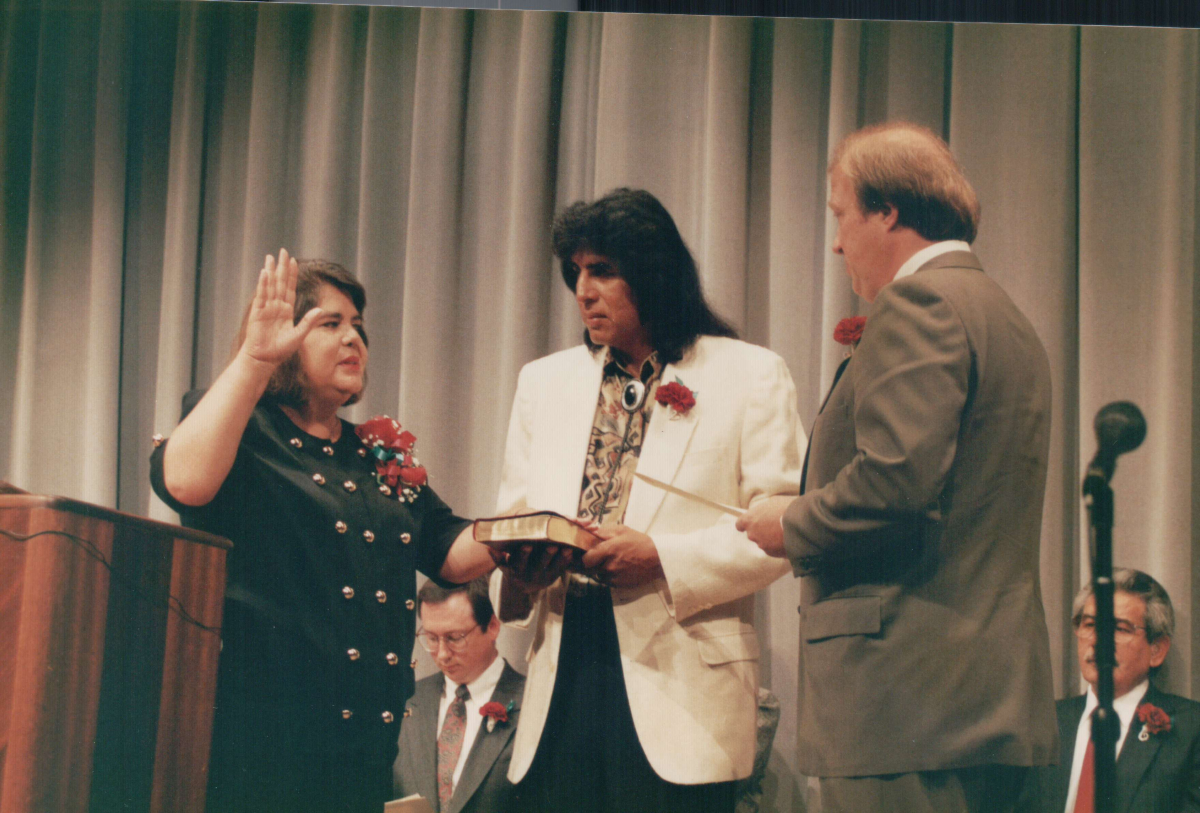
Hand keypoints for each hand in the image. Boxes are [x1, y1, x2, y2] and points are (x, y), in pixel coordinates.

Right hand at [238, 249, 323, 366]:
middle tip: (283, 251)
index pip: (290, 288)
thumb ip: (309, 322)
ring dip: (271, 271)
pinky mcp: (258, 312)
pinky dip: (263, 284)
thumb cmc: (280, 350)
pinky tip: (265, 272)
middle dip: (282, 267)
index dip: (292, 275)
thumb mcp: (299, 335)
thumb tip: (321, 310)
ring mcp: (266, 307)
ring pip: (270, 285)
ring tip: (271, 257)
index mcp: (286, 310)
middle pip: (280, 282)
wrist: (264, 359)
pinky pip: (261, 295)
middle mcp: (276, 306)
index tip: (294, 261)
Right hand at [495, 543, 572, 593]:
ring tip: (566, 548)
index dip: (524, 554)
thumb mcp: (504, 566)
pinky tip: (572, 551)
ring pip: (553, 567)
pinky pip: (561, 569)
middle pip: (539, 565)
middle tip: (552, 545)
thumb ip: (498, 557)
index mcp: (517, 571)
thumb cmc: (514, 568)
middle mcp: (531, 575)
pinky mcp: (553, 577)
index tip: (527, 545)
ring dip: (560, 558)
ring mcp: (544, 578)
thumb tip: (488, 547)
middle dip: (546, 555)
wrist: (523, 587)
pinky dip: (566, 561)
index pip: (520, 562)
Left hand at [581, 526, 662, 587]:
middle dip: (592, 563)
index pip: (585, 559)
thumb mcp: (621, 530)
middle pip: (590, 569)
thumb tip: (589, 533)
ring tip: (612, 562)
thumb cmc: (639, 542)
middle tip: (599, 557)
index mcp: (608, 550)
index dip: (585, 557)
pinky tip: (618, 568)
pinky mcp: (618, 585)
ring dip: (601, 569)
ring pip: (598, 575)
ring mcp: (613, 577)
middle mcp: (608, 566)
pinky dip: (609, 576)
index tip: (588, 554)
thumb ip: (602, 531)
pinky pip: (607, 581)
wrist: (657, 558)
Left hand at [735, 495, 793, 557]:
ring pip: (765, 542)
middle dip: (762, 531)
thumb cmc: (787, 508)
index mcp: (749, 520)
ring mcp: (762, 545)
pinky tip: (789, 539)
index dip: (746, 524)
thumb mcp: (772, 502)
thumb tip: (763, 514)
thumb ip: (763, 510)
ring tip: (785, 532)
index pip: (740, 525)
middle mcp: (752, 534)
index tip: (751, 524)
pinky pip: (774, 550)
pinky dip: (779, 546)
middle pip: (754, 534)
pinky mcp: (773, 553)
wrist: (802, 521)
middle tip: (774, 525)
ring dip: (772, 539)